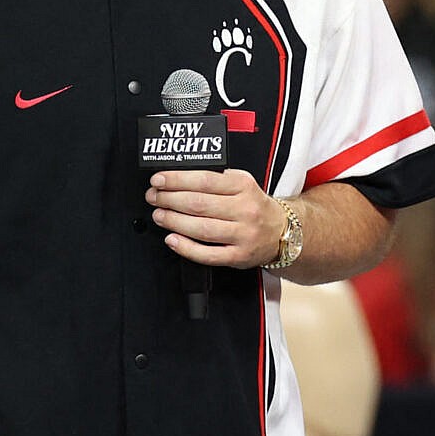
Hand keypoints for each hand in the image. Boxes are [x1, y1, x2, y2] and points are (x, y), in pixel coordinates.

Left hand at [148, 169, 284, 268]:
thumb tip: (179, 180)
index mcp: (244, 187)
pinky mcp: (238, 256)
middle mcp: (245, 210)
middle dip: (169, 199)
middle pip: (199, 204)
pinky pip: (208, 254)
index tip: (159, 180)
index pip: (205, 180)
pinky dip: (186, 247)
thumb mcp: (243, 183)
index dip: (177, 180)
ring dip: (174, 221)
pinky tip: (172, 239)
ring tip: (159, 215)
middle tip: (154, 197)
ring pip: (201, 228)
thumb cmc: (255, 206)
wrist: (280, 231)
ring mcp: (242, 234)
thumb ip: (217, 179)